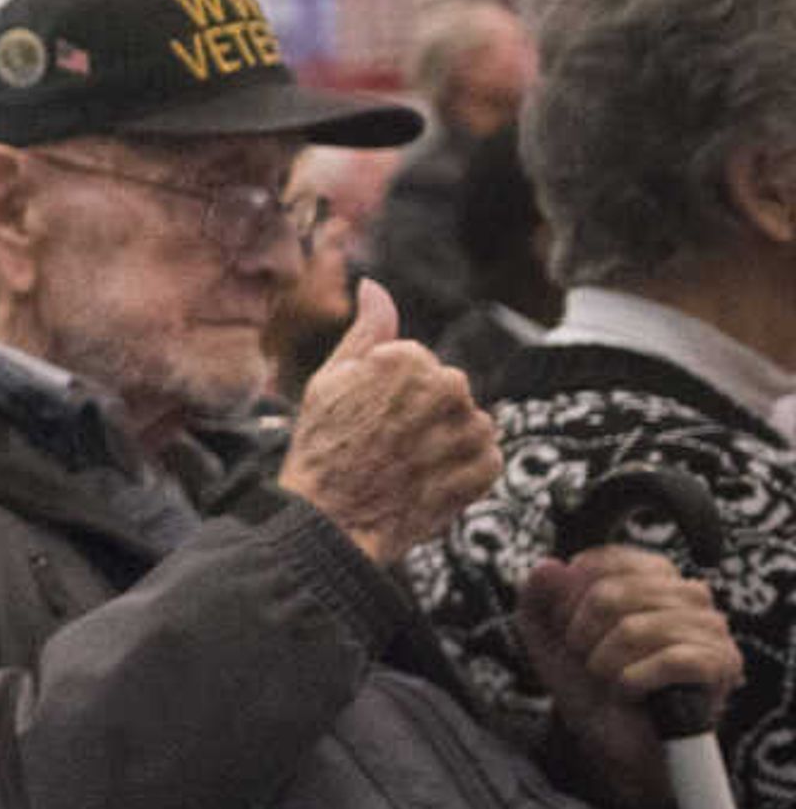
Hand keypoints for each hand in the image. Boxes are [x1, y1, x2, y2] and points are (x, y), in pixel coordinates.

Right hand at [279, 281, 500, 566]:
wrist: (332, 521)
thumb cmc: (322, 449)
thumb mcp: (329, 380)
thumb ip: (365, 330)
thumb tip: (374, 286)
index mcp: (410, 359)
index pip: (412, 363)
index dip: (384, 392)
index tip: (363, 418)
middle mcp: (450, 387)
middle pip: (442, 390)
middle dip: (418, 412)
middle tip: (381, 444)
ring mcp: (471, 429)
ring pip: (464, 422)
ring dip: (441, 439)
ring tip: (403, 465)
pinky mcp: (486, 467)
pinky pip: (481, 457)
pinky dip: (458, 470)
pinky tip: (424, 481)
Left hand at [513, 545, 741, 808]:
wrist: (615, 742)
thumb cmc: (590, 684)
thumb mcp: (548, 639)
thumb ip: (537, 599)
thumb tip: (547, 566)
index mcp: (652, 575)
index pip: (601, 563)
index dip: (568, 602)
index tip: (568, 633)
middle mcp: (689, 592)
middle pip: (610, 594)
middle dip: (582, 638)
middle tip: (591, 664)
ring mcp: (711, 627)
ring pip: (634, 630)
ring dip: (605, 666)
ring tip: (611, 681)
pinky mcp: (721, 663)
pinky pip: (668, 661)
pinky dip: (634, 683)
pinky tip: (631, 693)